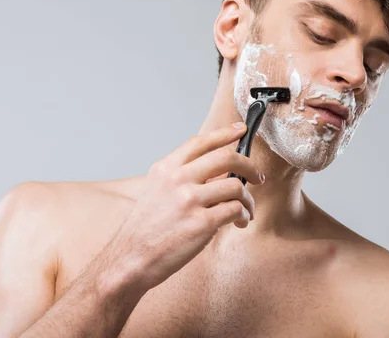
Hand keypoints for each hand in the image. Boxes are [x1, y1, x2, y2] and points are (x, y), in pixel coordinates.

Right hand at [104, 122, 263, 290]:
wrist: (131, 258)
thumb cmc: (145, 228)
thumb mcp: (156, 191)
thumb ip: (182, 177)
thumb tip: (218, 173)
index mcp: (166, 168)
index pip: (200, 142)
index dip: (225, 133)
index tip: (241, 130)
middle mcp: (177, 179)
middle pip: (226, 158)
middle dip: (249, 166)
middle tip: (257, 177)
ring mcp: (190, 200)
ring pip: (236, 186)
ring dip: (248, 199)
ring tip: (246, 210)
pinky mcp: (201, 223)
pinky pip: (235, 210)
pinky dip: (243, 215)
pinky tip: (240, 222)